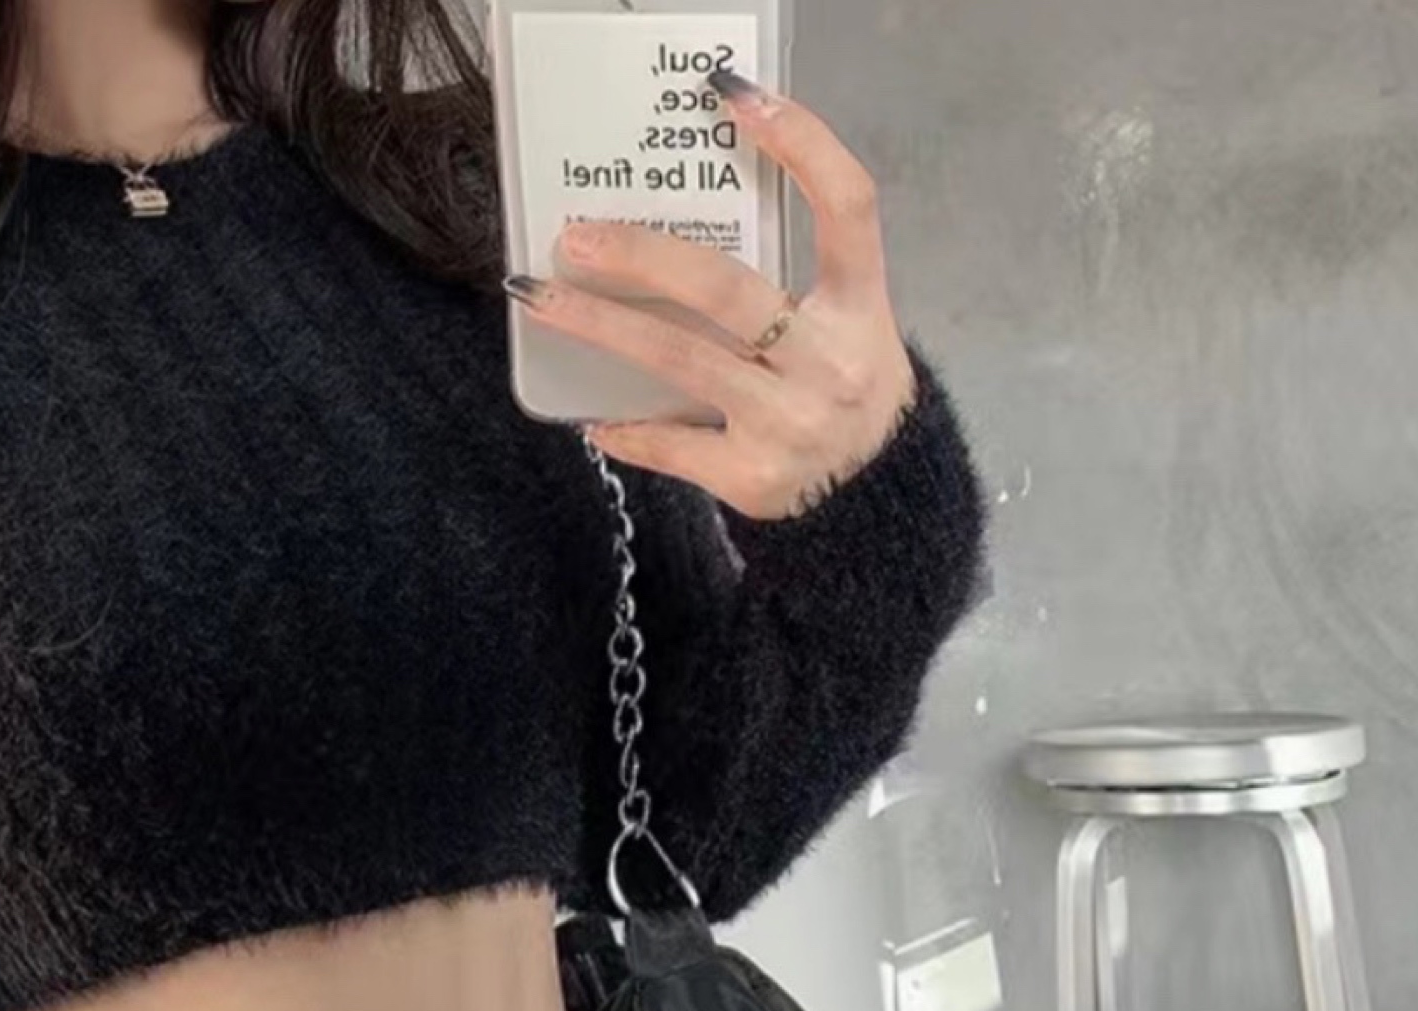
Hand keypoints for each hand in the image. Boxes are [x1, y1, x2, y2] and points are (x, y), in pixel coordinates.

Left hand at [504, 71, 915, 521]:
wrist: (877, 506)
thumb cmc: (840, 395)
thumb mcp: (844, 329)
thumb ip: (784, 286)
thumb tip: (670, 244)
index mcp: (861, 307)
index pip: (847, 204)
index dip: (800, 143)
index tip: (734, 97)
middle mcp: (830, 361)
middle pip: (727, 288)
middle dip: (642, 255)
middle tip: (577, 235)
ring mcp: (792, 422)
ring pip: (678, 359)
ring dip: (600, 326)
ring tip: (540, 301)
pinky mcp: (754, 478)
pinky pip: (670, 444)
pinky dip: (625, 429)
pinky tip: (590, 416)